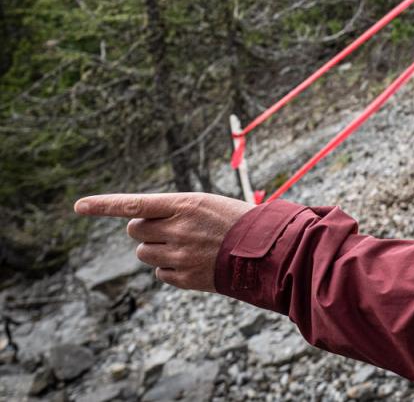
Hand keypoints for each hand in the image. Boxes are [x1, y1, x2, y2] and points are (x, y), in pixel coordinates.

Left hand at [74, 192, 252, 291]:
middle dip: (144, 230)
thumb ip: (172, 212)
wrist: (267, 250)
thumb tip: (138, 226)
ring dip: (157, 250)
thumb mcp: (206, 205)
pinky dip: (170, 269)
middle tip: (167, 229)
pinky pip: (160, 274)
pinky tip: (194, 263)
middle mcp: (178, 229)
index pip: (134, 203)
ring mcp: (180, 255)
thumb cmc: (237, 223)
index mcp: (185, 204)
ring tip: (186, 247)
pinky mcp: (185, 277)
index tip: (79, 206)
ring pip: (144, 254)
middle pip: (135, 230)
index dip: (103, 205)